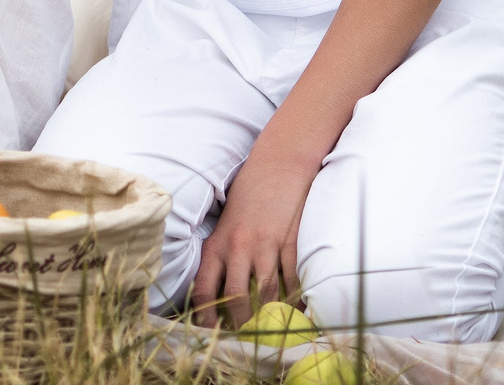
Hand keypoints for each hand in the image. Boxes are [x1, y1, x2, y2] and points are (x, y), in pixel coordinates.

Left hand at [191, 133, 322, 329]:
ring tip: (274, 328)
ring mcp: (266, 245)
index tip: (211, 335)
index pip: (205, 290)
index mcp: (217, 245)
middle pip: (237, 299)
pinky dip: (297, 298)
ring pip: (267, 294)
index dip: (207, 319)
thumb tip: (217, 299)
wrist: (278, 166)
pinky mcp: (291, 242)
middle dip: (242, 324)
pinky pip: (294, 280)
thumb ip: (221, 259)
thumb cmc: (249, 198)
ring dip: (271, 315)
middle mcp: (239, 247)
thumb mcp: (225, 228)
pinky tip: (298, 309)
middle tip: (248, 337)